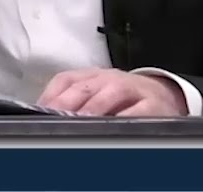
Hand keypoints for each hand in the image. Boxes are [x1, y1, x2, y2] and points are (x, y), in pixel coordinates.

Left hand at [36, 68, 189, 116]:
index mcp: (91, 76)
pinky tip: (114, 126)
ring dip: (95, 108)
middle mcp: (110, 79)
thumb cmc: (123, 99)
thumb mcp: (95, 94)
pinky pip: (139, 110)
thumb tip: (42, 116)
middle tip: (56, 118)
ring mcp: (132, 89)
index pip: (66, 80)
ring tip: (81, 121)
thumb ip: (71, 101)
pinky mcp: (152, 104)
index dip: (51, 96)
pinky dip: (126, 117)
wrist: (163, 96)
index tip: (39, 112)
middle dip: (69, 102)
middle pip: (85, 86)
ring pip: (111, 93)